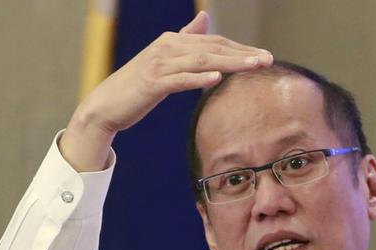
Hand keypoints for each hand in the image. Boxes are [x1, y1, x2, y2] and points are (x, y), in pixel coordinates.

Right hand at [61, 11, 272, 170]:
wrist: (106, 104)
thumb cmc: (139, 85)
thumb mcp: (165, 59)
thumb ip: (186, 39)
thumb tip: (204, 19)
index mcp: (173, 41)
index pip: (214, 42)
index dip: (241, 48)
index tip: (264, 56)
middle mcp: (167, 47)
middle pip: (212, 48)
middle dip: (242, 53)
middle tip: (268, 59)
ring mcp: (159, 64)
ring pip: (201, 61)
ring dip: (230, 62)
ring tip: (253, 66)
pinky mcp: (152, 83)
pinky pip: (180, 79)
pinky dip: (198, 78)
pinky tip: (217, 78)